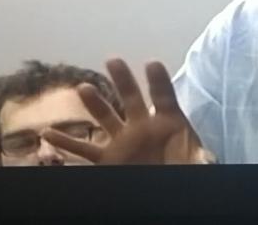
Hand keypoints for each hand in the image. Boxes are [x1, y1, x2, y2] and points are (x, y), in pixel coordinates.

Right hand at [42, 58, 212, 164]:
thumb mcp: (195, 163)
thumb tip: (207, 157)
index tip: (151, 64)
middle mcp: (144, 127)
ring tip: (84, 88)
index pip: (164, 96)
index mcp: (169, 123)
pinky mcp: (109, 160)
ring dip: (95, 104)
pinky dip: (67, 143)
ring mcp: (124, 142)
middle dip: (123, 80)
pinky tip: (49, 133)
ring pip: (106, 118)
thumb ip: (199, 158)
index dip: (158, 81)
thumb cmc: (180, 173)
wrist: (164, 196)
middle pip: (132, 98)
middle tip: (113, 60)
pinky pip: (86, 150)